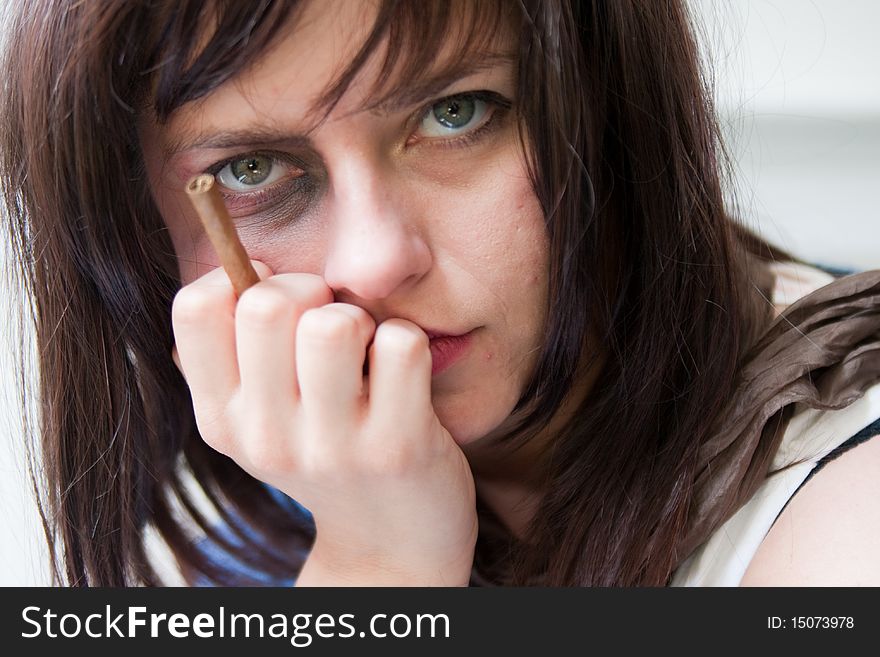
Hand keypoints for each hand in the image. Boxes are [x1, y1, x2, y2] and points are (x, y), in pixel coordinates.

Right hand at [171, 262, 477, 584]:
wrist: (390, 545)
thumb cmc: (328, 452)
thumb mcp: (263, 419)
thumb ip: (236, 354)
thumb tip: (234, 266)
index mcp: (221, 420)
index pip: (194, 308)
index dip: (241, 279)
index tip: (278, 301)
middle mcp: (264, 438)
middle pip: (267, 305)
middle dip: (310, 290)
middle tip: (333, 321)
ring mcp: (331, 448)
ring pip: (334, 325)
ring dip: (359, 320)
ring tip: (367, 352)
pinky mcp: (396, 448)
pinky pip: (401, 345)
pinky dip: (407, 344)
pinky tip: (403, 377)